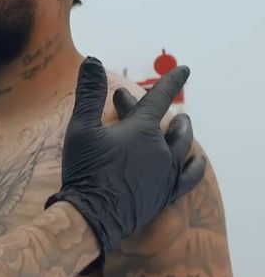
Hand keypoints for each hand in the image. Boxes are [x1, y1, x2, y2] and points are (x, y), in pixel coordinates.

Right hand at [46, 57, 205, 271]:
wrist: (92, 215)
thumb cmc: (85, 169)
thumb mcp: (81, 127)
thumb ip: (88, 93)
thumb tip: (91, 61)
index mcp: (142, 130)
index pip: (160, 98)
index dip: (171, 81)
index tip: (185, 68)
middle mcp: (161, 150)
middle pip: (168, 123)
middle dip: (160, 109)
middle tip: (144, 105)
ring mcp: (167, 173)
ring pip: (183, 147)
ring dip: (182, 132)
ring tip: (182, 125)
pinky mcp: (166, 193)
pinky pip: (190, 176)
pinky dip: (194, 165)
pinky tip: (195, 161)